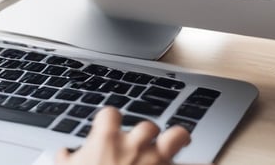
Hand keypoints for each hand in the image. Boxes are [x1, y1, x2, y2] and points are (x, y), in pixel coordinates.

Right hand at [56, 107, 190, 164]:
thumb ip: (67, 161)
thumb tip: (63, 157)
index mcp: (106, 140)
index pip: (110, 115)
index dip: (110, 120)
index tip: (109, 126)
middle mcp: (134, 145)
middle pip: (147, 126)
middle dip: (148, 133)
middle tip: (146, 141)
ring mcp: (156, 161)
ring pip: (176, 136)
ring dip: (177, 138)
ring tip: (180, 140)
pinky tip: (210, 164)